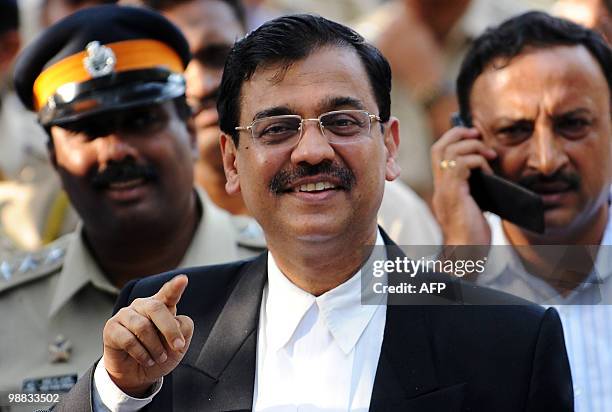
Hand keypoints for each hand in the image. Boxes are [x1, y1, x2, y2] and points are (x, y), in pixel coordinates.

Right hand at [102, 275, 193, 396]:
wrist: (138, 375)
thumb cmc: (160, 354)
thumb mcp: (178, 345)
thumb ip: (183, 329)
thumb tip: (176, 322)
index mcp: (161, 305)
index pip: (168, 293)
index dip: (175, 287)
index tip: (184, 279)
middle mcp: (142, 306)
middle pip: (156, 308)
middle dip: (170, 329)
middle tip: (178, 346)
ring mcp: (125, 315)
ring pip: (143, 327)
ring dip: (155, 347)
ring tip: (159, 357)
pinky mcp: (111, 328)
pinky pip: (129, 340)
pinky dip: (142, 354)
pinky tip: (146, 360)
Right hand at [431, 127, 496, 244]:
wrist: (465, 255)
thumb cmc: (473, 237)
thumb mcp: (474, 208)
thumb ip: (475, 191)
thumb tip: (489, 176)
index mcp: (443, 189)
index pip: (439, 154)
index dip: (453, 139)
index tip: (473, 136)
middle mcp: (440, 187)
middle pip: (439, 147)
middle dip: (458, 134)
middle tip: (477, 133)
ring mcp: (444, 190)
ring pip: (450, 152)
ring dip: (472, 147)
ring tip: (489, 155)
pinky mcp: (453, 194)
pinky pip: (461, 164)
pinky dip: (477, 161)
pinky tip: (488, 172)